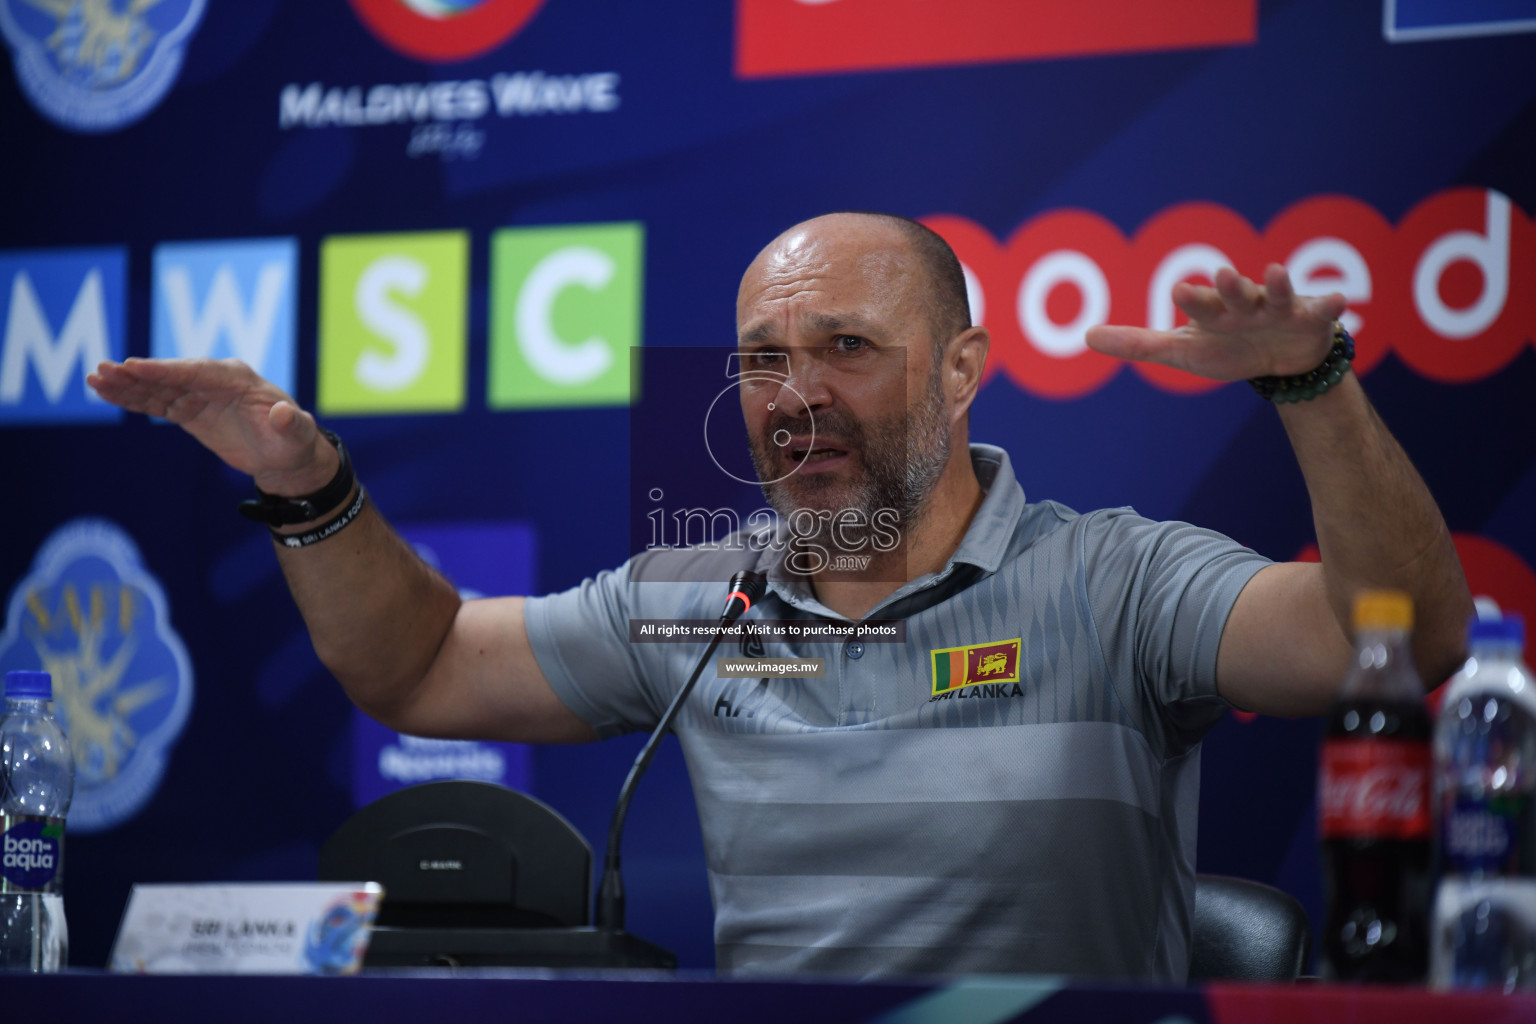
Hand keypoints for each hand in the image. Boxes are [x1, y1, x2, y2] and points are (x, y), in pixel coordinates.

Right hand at [87, 358, 337, 495]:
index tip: (134, 366)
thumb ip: (292, 424)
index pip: (195, 371)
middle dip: (137, 373)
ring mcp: (199, 395)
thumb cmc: (294, 441)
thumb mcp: (298, 434)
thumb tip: (286, 413)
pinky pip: (156, 403)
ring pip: (157, 388)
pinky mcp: (189, 411)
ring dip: (126, 385)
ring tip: (94, 380)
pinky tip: (106, 394)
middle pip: (170, 375)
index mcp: (238, 378)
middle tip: (103, 369)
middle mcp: (214, 380)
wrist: (287, 456)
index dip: (165, 370)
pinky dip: (132, 399)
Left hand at [1085, 265, 1347, 379]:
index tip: (1178, 292)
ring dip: (1274, 282)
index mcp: (1213, 311)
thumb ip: (1138, 344)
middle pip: (1235, 293)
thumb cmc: (1225, 348)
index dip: (1192, 298)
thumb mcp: (1182, 352)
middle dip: (1229, 285)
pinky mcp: (1311, 317)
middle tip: (1221, 275)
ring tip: (1273, 272)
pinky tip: (1338, 300)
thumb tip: (1087, 336)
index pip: (1199, 304)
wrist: (1278, 361)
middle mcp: (1244, 302)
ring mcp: (1279, 307)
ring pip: (1275, 292)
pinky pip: (1321, 309)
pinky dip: (1329, 304)